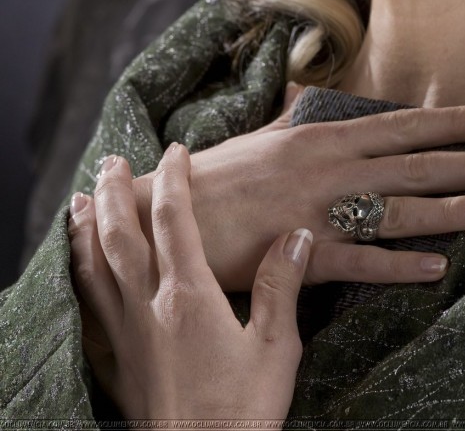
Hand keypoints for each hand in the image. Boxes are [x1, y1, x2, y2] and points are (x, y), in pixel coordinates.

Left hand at [69, 144, 307, 424]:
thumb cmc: (244, 411)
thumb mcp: (277, 347)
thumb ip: (280, 285)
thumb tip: (296, 235)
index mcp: (189, 296)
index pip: (176, 220)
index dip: (175, 179)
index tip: (177, 151)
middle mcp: (148, 307)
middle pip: (121, 235)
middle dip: (116, 193)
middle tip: (113, 162)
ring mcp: (126, 336)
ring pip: (93, 269)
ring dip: (85, 229)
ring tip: (80, 201)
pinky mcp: (116, 364)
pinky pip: (87, 312)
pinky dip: (78, 283)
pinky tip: (77, 276)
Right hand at [134, 87, 464, 290]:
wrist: (163, 214)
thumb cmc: (216, 177)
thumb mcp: (264, 138)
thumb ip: (297, 123)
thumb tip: (313, 101)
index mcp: (322, 136)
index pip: (401, 125)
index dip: (453, 120)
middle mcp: (327, 167)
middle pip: (413, 163)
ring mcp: (315, 210)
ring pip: (396, 209)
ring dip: (451, 209)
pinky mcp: (297, 254)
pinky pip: (357, 262)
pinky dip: (398, 266)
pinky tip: (436, 268)